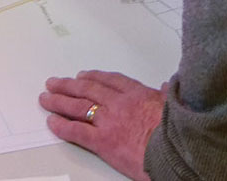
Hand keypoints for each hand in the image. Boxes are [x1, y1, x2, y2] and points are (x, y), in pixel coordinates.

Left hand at [38, 70, 168, 180]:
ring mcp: (109, 121)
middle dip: (68, 85)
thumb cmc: (180, 131)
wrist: (178, 151)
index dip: (93, 77)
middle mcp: (119, 103)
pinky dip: (62, 126)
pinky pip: (77, 131)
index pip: (110, 80)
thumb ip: (168, 93)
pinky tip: (52, 122)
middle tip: (54, 82)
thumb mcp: (177, 105)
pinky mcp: (103, 141)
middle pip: (88, 89)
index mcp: (138, 94)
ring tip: (46, 97)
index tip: (83, 75)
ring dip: (59, 101)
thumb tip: (170, 83)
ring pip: (78, 107)